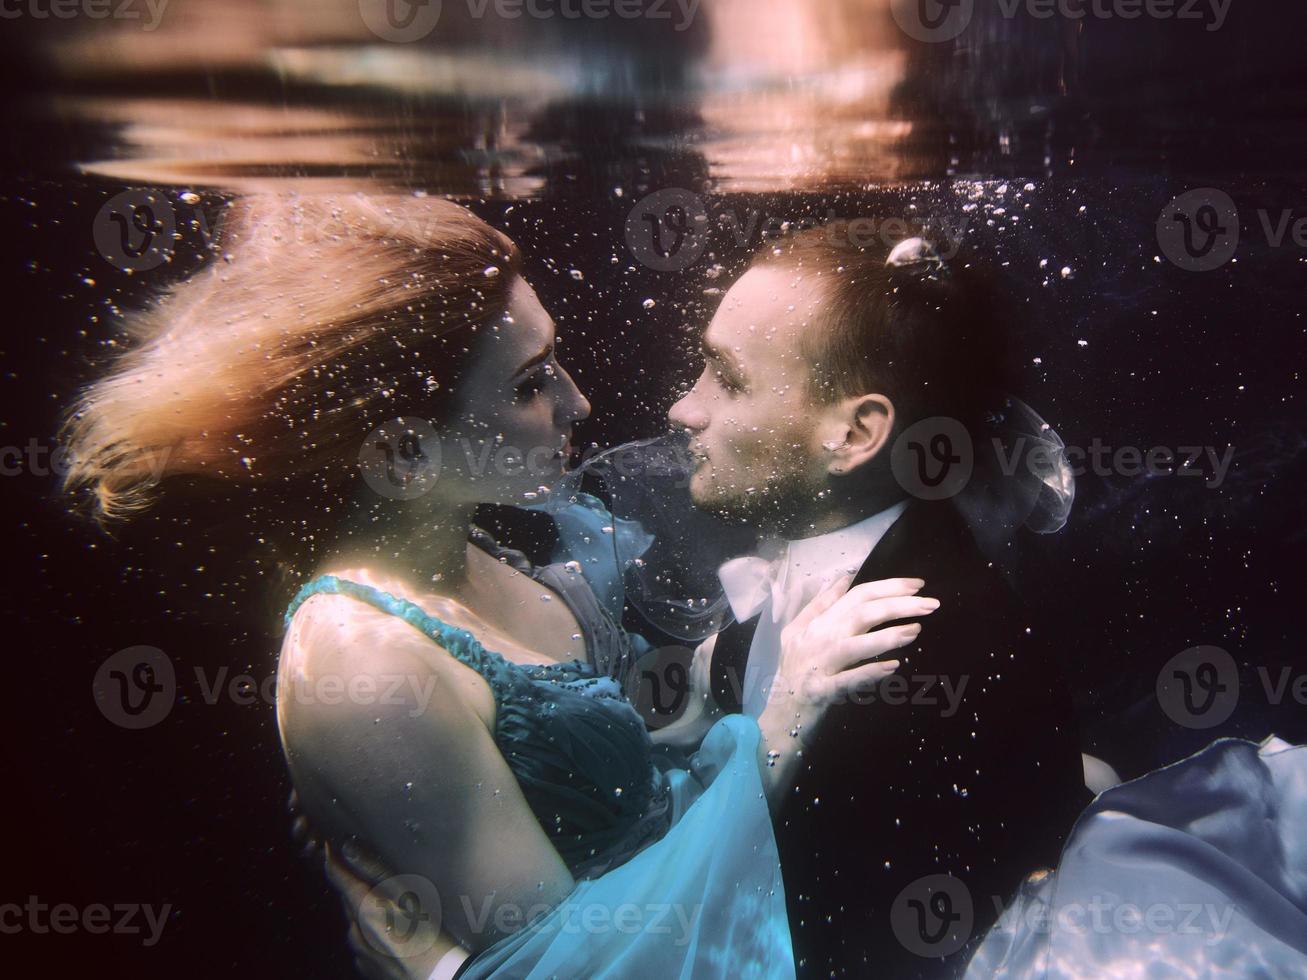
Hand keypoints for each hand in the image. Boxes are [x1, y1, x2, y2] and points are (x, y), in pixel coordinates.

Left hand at [323, 839, 454, 979]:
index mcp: (363, 909)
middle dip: (350, 886)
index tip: (329, 846)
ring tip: (382, 903)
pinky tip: (388, 931)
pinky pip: (362, 943)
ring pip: (354, 923)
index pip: (337, 878)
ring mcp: (359, 953)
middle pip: (346, 900)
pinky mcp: (367, 968)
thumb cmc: (429, 932)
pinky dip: (369, 932)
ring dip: (361, 910)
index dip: (332, 860)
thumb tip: (347, 848)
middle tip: (363, 872)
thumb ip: (376, 870)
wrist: (437, 977)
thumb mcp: (408, 893)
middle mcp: (354, 932)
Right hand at [757, 575, 937, 804]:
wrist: (780, 711)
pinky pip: (847, 680)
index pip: (856, 595)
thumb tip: (844, 577)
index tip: (917, 585)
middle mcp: (817, 638)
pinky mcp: (821, 691)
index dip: (887, 587)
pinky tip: (892, 666)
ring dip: (886, 636)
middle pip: (860, 613)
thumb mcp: (799, 630)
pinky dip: (868, 672)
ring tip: (915, 631)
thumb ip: (821, 603)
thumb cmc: (794, 669)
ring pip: (853, 644)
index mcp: (816, 622)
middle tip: (930, 605)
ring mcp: (819, 665)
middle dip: (897, 605)